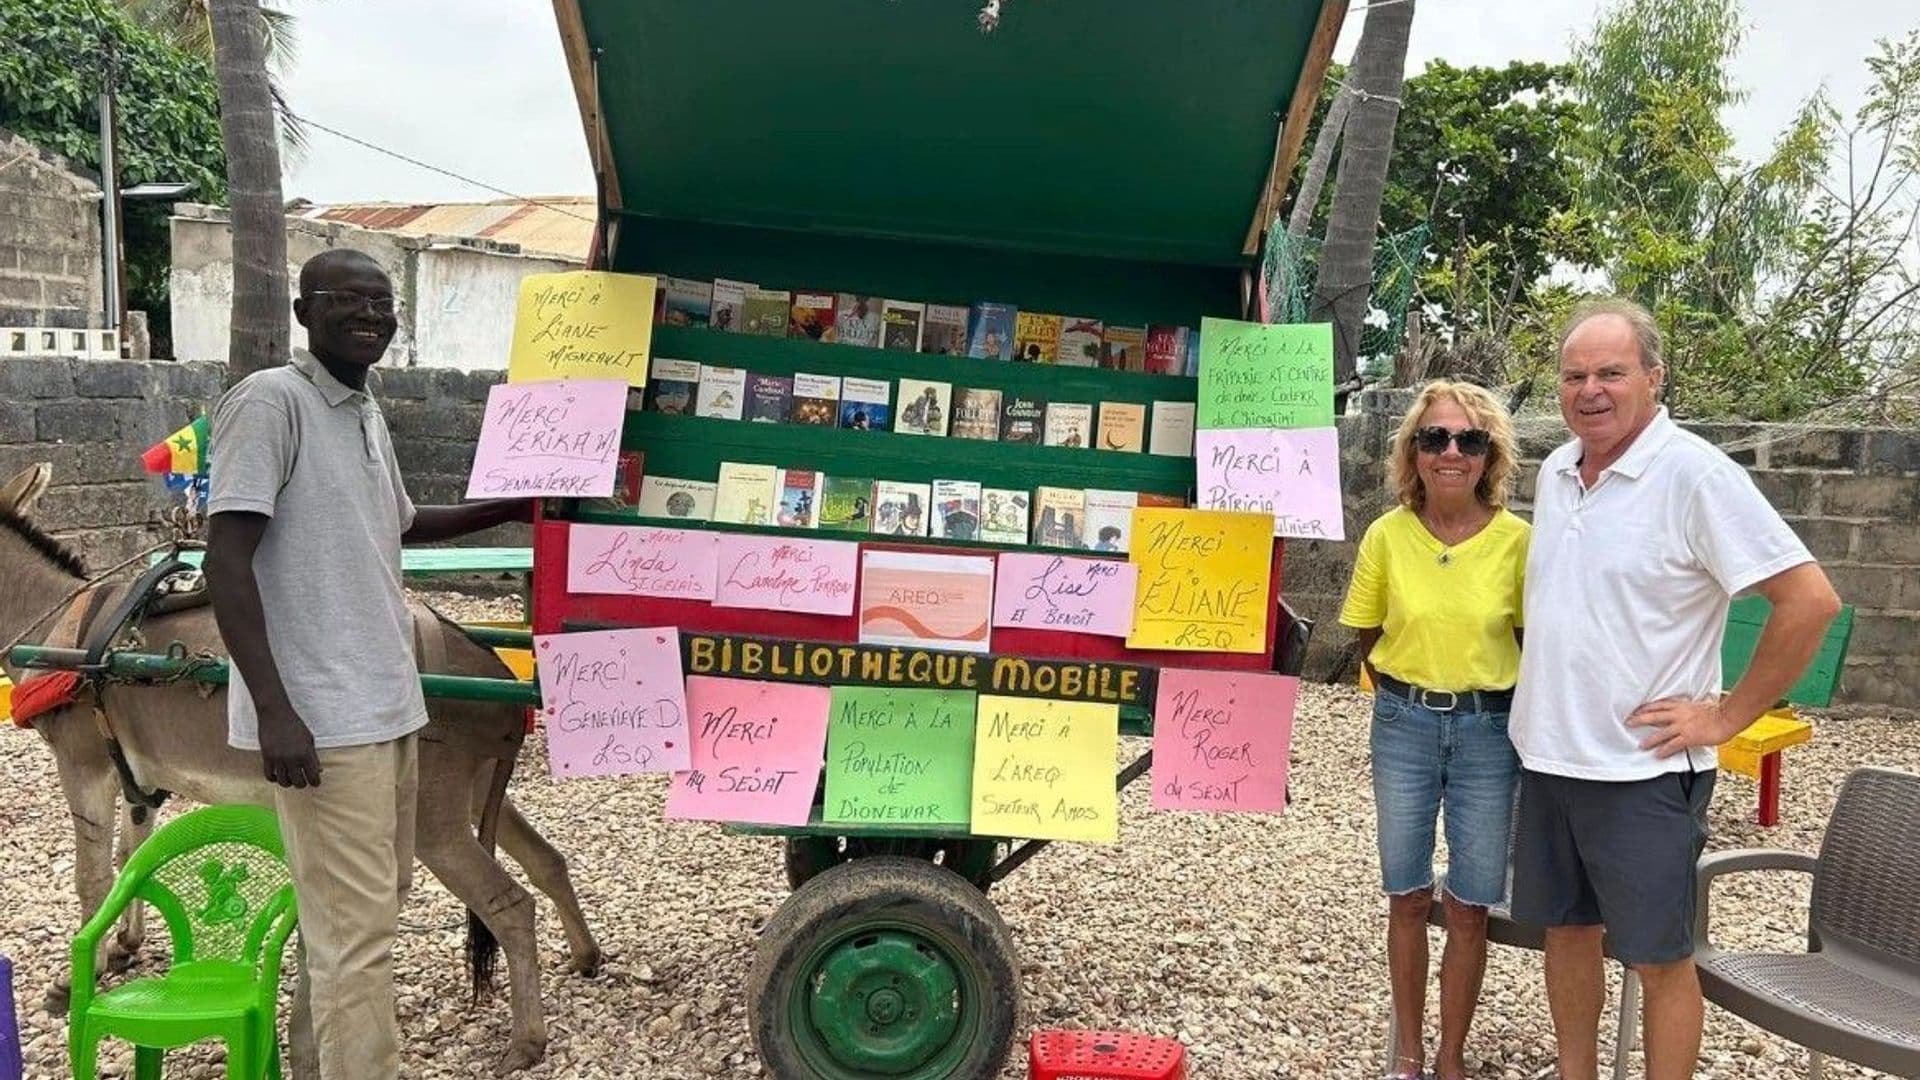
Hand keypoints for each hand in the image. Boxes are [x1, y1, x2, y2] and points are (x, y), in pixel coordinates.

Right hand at [257, 703, 321, 787]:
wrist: (276, 714)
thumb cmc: (295, 725)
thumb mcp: (309, 739)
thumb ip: (313, 756)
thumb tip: (319, 771)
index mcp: (306, 753)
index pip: (313, 777)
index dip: (316, 782)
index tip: (315, 782)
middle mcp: (293, 758)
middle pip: (299, 783)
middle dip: (302, 783)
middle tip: (303, 779)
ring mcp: (278, 759)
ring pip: (284, 782)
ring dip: (288, 782)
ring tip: (291, 777)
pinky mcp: (266, 757)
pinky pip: (269, 776)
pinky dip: (274, 779)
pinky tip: (279, 774)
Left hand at [1626, 697, 1741, 757]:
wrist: (1726, 717)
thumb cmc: (1716, 711)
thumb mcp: (1697, 704)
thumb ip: (1685, 707)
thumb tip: (1680, 709)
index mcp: (1680, 705)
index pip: (1658, 705)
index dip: (1645, 708)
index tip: (1635, 710)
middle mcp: (1679, 714)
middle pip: (1654, 715)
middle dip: (1639, 719)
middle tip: (1628, 722)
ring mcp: (1683, 726)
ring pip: (1661, 732)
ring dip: (1650, 739)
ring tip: (1641, 745)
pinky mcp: (1689, 737)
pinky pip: (1673, 745)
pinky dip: (1664, 750)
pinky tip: (1658, 755)